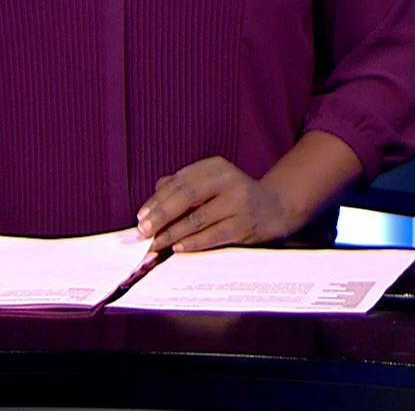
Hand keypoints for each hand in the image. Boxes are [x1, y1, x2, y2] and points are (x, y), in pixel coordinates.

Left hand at [136, 157, 291, 251]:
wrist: (273, 208)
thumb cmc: (233, 197)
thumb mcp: (211, 183)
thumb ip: (182, 187)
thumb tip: (151, 202)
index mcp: (216, 166)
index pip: (179, 182)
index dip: (157, 200)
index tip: (141, 216)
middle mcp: (228, 180)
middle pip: (186, 196)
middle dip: (161, 215)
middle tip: (143, 231)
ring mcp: (239, 202)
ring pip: (197, 218)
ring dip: (172, 233)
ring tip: (155, 244)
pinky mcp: (244, 224)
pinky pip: (212, 235)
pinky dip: (193, 242)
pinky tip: (178, 248)